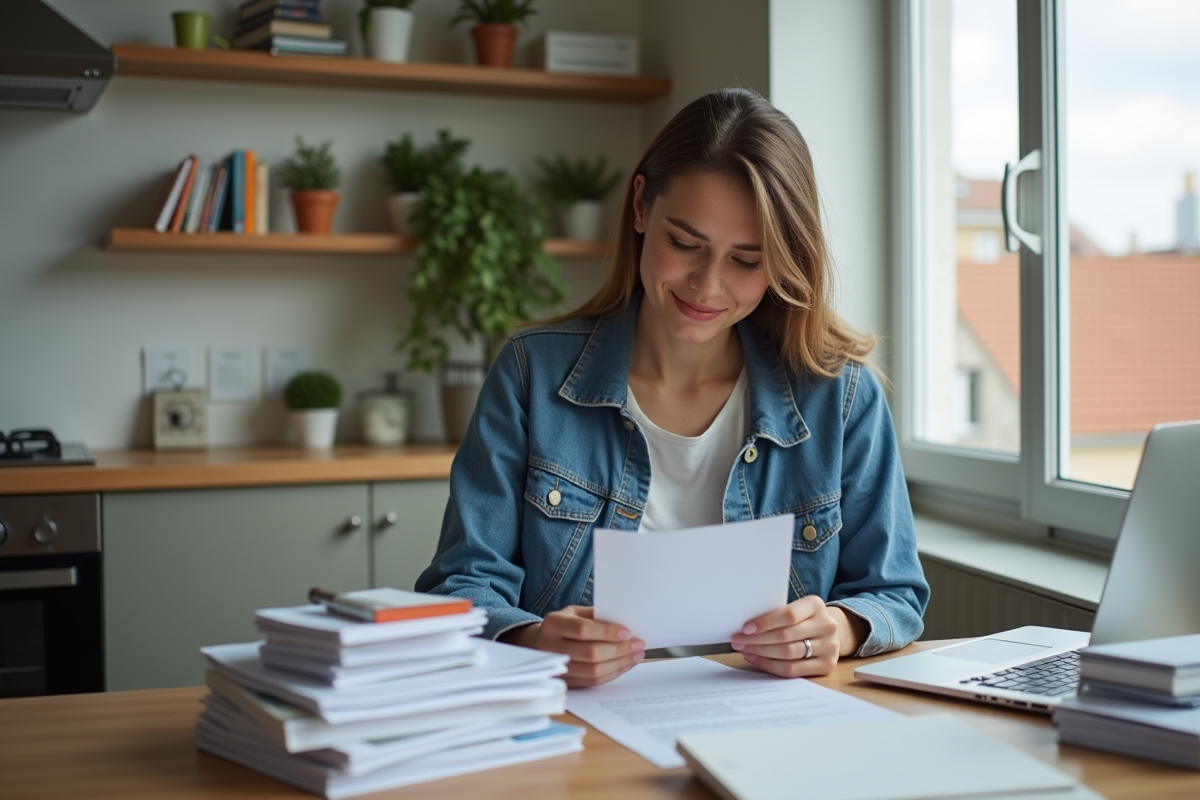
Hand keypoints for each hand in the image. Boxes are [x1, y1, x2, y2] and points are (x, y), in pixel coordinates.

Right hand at [501, 606, 645, 687]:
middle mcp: (550, 647)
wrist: (541, 642)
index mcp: (554, 624)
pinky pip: (593, 681)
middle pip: (590, 653)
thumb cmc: (565, 624)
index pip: (582, 630)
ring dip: (620, 664)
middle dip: (619, 650)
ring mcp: (556, 668)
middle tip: (638, 645)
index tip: (627, 633)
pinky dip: (612, 673)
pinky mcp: (565, 682)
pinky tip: (624, 664)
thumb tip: (624, 624)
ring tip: (636, 655)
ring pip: (593, 671)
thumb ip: (595, 616)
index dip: (607, 633)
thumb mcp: (574, 613)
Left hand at [730, 596, 866, 677]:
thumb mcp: (796, 608)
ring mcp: (829, 647)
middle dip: (757, 640)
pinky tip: (757, 660)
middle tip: (738, 641)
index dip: (765, 623)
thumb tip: (745, 628)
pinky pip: (793, 670)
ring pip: (788, 654)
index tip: (745, 628)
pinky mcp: (827, 665)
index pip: (788, 615)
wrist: (830, 631)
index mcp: (815, 605)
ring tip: (745, 650)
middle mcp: (826, 625)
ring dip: (761, 653)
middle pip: (786, 636)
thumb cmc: (804, 618)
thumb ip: (777, 614)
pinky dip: (770, 666)